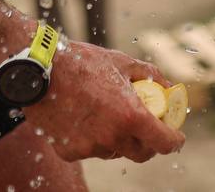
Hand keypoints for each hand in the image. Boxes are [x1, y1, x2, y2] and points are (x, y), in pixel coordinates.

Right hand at [23, 39, 185, 161]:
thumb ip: (150, 76)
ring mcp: (90, 148)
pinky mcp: (70, 152)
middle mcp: (112, 137)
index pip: (163, 142)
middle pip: (141, 153)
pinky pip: (89, 150)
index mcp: (130, 116)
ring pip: (114, 151)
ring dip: (118, 139)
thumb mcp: (121, 62)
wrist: (39, 69)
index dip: (174, 141)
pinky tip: (83, 118)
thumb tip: (167, 87)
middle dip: (148, 143)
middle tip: (146, 128)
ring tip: (108, 114)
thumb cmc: (82, 62)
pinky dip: (92, 139)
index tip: (175, 137)